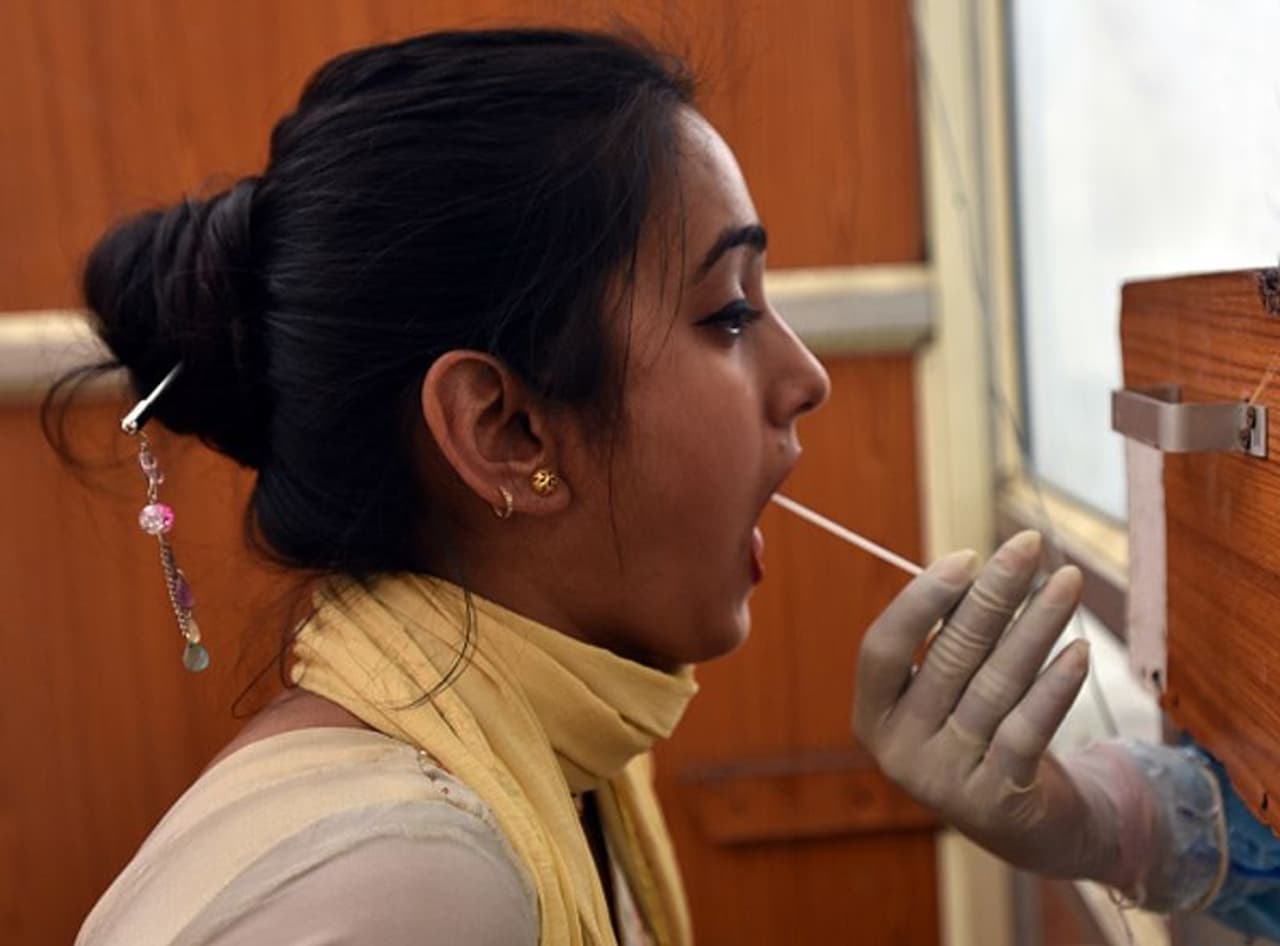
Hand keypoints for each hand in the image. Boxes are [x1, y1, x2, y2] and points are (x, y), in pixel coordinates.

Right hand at [853, 531, 1118, 881]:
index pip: (882, 648)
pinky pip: (1028, 729)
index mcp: (873, 715)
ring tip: (1067, 581)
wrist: (1024, 827)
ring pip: (996, 685)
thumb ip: (947, 637)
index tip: (966, 557)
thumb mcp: (947, 691)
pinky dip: (1055, 686)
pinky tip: (1079, 648)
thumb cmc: (980, 732)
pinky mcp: (997, 801)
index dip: (920, 601)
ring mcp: (945, 780)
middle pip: (948, 656)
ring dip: (1036, 625)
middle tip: (1027, 545)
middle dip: (993, 594)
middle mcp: (899, 750)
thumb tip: (976, 567)